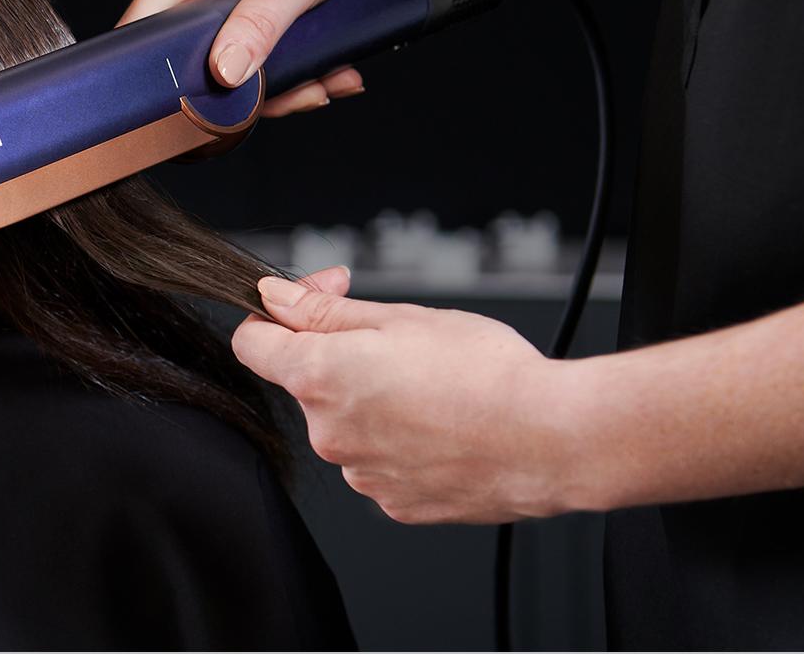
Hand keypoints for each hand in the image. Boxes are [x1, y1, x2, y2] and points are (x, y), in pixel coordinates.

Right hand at [118, 0, 434, 115]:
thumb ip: (257, 29)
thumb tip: (222, 75)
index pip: (144, 29)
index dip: (168, 77)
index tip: (217, 109)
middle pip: (190, 42)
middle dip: (249, 80)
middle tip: (306, 92)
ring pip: (220, 34)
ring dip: (274, 65)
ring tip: (327, 73)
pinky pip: (237, 14)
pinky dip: (275, 38)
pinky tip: (317, 54)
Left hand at [233, 267, 579, 523]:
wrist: (551, 440)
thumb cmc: (486, 373)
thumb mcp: (400, 317)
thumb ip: (325, 311)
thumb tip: (275, 301)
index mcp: (319, 378)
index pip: (252, 344)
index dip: (274, 316)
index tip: (309, 303)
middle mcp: (328, 434)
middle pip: (309, 385)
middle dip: (342, 357)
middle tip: (401, 342)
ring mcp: (360, 474)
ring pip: (350, 425)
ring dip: (376, 402)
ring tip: (436, 388)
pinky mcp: (394, 503)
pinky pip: (382, 461)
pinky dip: (403, 441)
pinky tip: (445, 426)